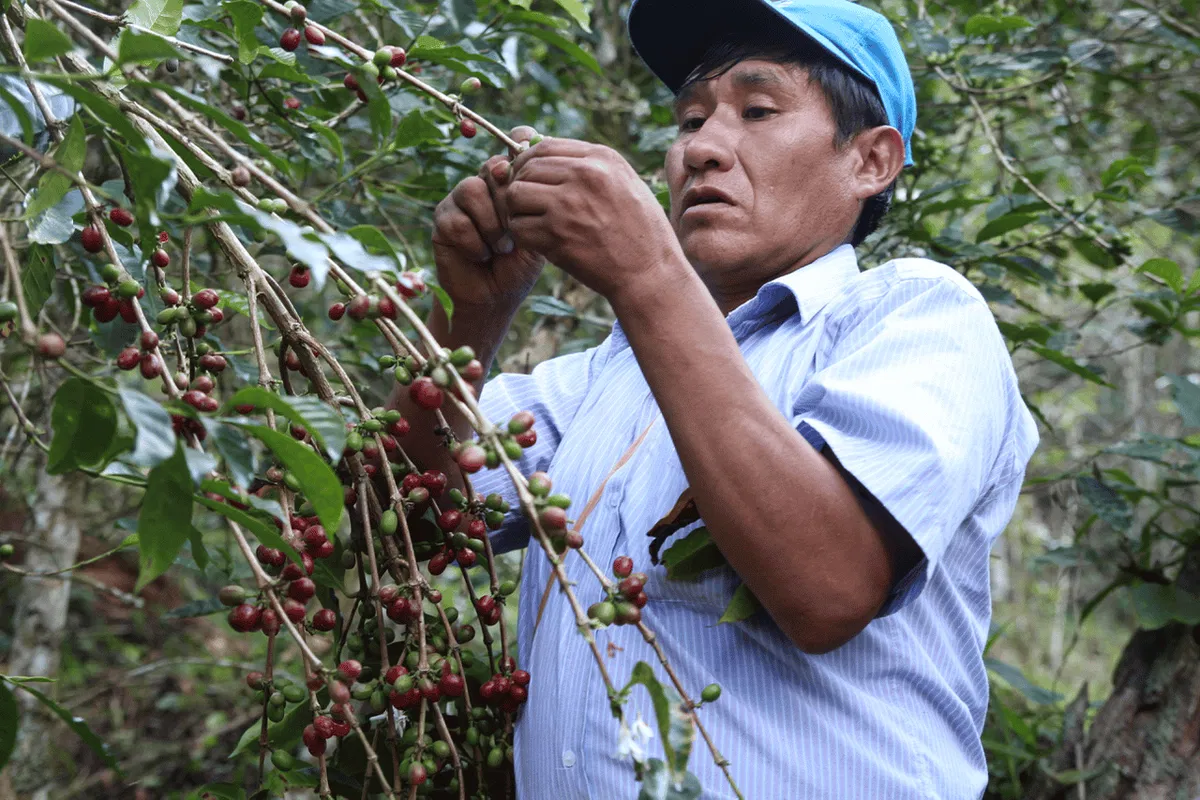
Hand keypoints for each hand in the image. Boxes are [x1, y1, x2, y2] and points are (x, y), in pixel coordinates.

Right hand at [431, 127, 545, 312]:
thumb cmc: (519, 265)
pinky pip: (457, 220)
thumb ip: (532, 200)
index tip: (530, 158)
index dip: (519, 144)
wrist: (495, 297)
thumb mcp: (536, 231)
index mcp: (511, 183)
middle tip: (515, 230)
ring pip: (471, 189)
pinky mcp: (443, 219)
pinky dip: (475, 243)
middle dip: (507, 200)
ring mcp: (461, 200)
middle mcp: (485, 185)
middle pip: (492, 167)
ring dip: (491, 224)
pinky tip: (482, 257)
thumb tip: (524, 166)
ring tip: (501, 248)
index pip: (513, 144)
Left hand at [497, 137, 685, 305]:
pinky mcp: (556, 235)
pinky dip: (520, 235)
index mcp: (601, 158)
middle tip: (525, 204)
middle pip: (526, 168)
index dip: (527, 161)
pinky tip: (536, 240)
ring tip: (531, 222)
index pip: (544, 146)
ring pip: (515, 195)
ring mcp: (568, 204)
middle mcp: (584, 175)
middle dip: (520, 185)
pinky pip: (518, 227)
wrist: (649, 272)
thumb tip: (550, 155)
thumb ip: (592, 167)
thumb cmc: (641, 232)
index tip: (527, 177)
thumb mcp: (627, 183)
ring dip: (516, 210)